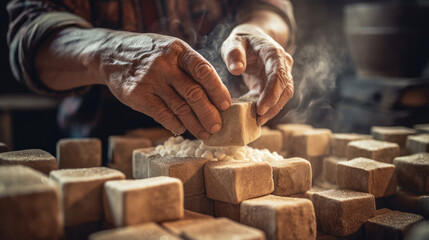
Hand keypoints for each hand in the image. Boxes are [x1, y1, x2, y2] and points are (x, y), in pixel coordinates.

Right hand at [98, 32, 230, 138]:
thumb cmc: (150, 54)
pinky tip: (182, 128)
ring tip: (205, 133)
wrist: (111, 54)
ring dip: (195, 124)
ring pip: (180, 108)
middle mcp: (165, 64)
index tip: (226, 106)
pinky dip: (175, 125)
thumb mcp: (171, 50)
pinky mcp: (137, 96)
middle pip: (194, 94)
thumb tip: (216, 95)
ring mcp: (150, 80)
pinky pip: (163, 115)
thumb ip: (191, 67)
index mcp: (178, 50)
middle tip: (217, 127)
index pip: (204, 71)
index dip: (218, 90)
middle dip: (209, 114)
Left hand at [221, 24, 293, 124]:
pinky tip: (257, 118)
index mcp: (274, 52)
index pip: (278, 74)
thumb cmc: (242, 40)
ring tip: (258, 121)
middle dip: (274, 106)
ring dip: (273, 110)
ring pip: (284, 96)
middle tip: (259, 119)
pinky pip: (276, 99)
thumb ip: (233, 52)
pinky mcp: (275, 85)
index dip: (272, 93)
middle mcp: (283, 64)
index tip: (260, 107)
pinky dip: (268, 108)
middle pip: (286, 88)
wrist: (252, 38)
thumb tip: (236, 69)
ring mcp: (281, 75)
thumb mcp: (234, 41)